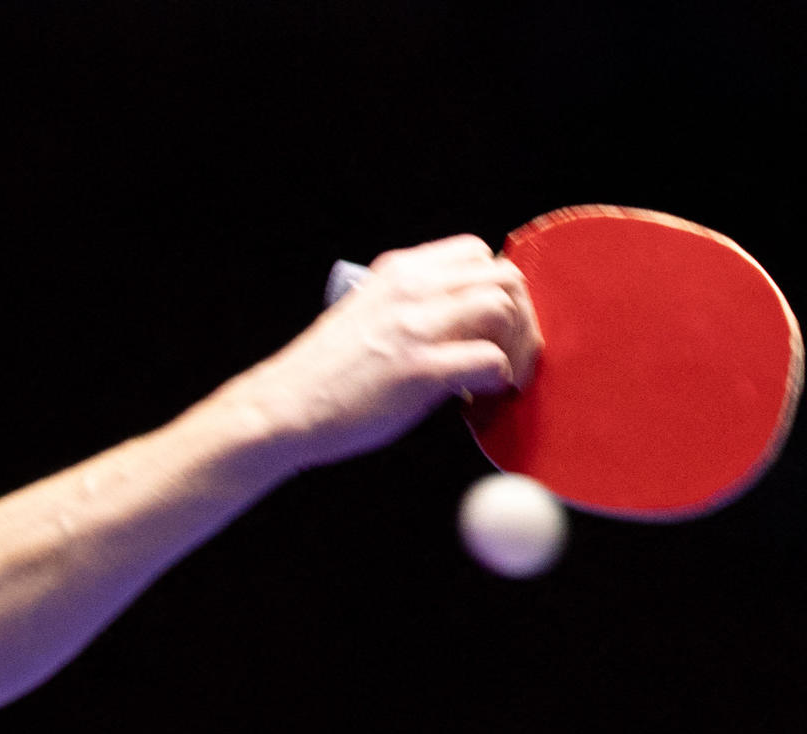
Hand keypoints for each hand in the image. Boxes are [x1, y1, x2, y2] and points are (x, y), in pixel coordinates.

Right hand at [215, 235, 541, 471]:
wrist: (285, 407)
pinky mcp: (419, 370)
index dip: (497, 288)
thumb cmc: (326, 374)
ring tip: (504, 376)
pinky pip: (489, 359)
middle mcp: (410, 289)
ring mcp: (415, 327)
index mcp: (398, 271)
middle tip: (513, 353)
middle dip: (521, 316)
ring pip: (502, 307)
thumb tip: (463, 322)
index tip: (494, 324)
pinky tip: (482, 396)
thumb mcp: (369, 314)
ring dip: (517, 345)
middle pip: (502, 275)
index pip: (476, 253)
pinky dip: (499, 378)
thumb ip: (412, 306)